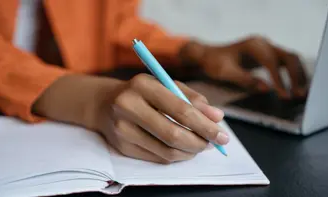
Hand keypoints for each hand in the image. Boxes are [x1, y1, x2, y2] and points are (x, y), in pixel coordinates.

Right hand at [88, 74, 228, 163]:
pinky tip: (183, 149)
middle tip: (214, 143)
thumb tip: (217, 117)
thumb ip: (193, 98)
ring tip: (200, 145)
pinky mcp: (122, 147)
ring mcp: (122, 129)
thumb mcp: (166, 85)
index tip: (222, 134)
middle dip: (200, 142)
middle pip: (173, 134)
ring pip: (166, 151)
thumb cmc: (142, 92)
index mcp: (143, 85)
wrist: (104, 103)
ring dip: (190, 152)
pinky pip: (157, 158)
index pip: (180, 109)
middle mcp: (128, 106)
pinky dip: (176, 156)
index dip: (205, 125)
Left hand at [180, 36, 307, 98]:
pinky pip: (285, 62)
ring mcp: (266, 47)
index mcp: (253, 46)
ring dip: (298, 75)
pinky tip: (295, 86)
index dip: (280, 79)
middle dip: (296, 76)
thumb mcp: (226, 73)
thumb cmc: (214, 63)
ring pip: (290, 58)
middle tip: (300, 95)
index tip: (284, 95)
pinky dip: (292, 74)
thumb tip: (267, 88)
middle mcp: (262, 43)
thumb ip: (245, 79)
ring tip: (301, 93)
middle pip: (288, 57)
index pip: (272, 62)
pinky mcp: (267, 54)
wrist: (207, 56)